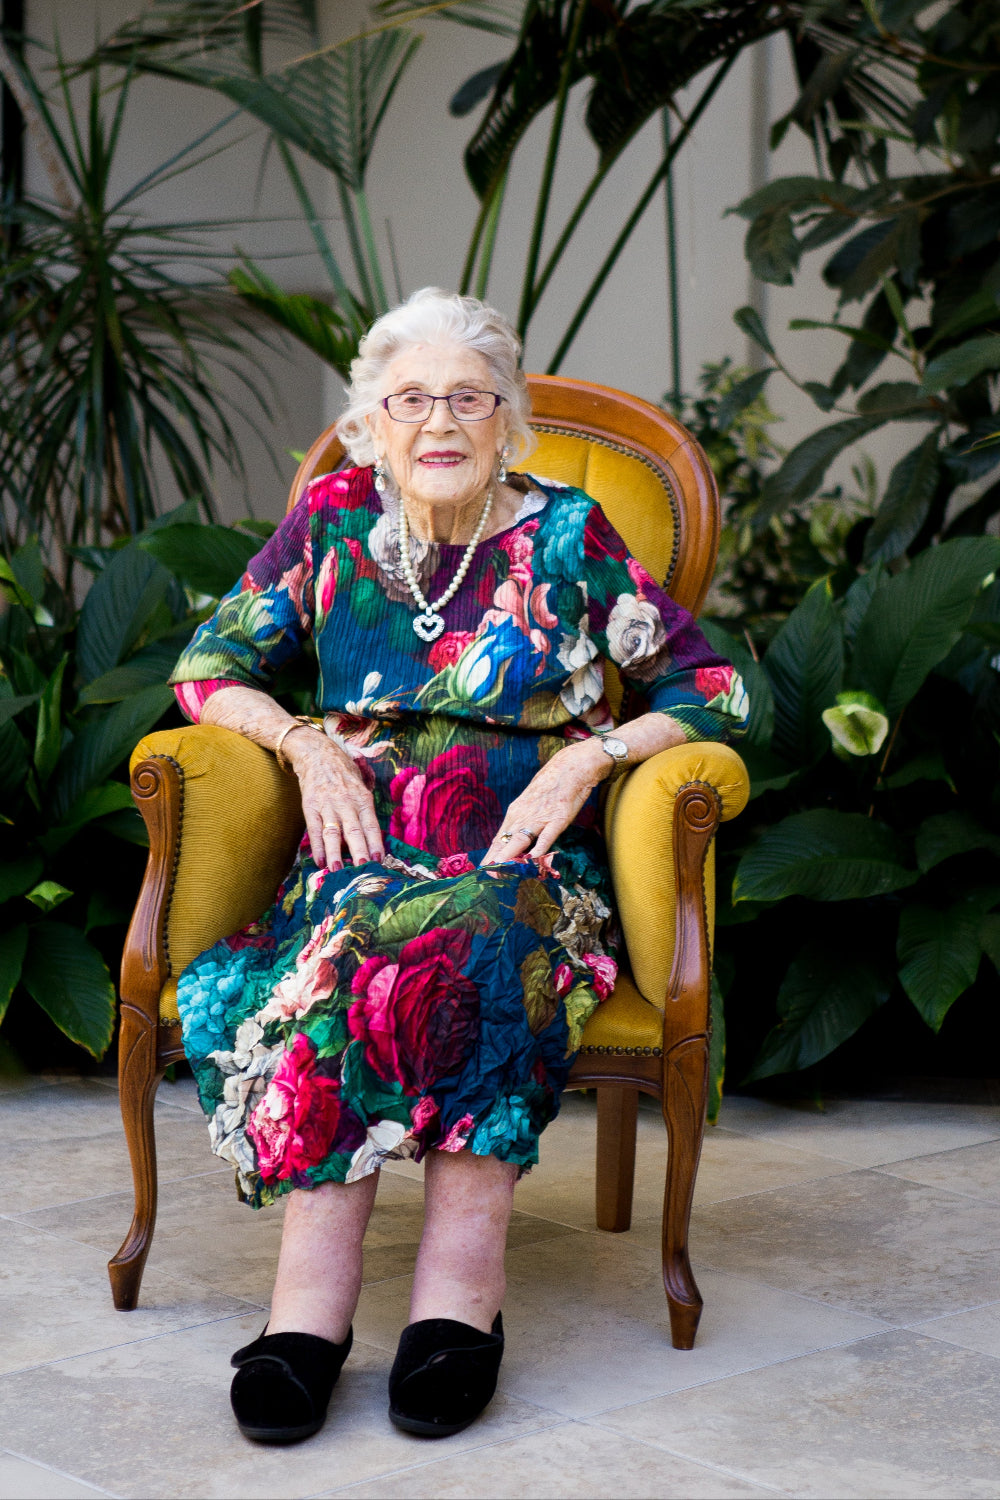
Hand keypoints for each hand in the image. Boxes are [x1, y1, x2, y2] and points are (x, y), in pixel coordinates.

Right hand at [284, 727, 384, 870]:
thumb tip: (373, 836)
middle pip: (354, 831)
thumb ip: (365, 809)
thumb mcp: (361, 786)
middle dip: (360, 851)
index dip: (376, 843)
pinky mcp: (310, 806)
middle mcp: (346, 802)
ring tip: (338, 870)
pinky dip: (317, 846)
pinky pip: (314, 829)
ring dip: (335, 853)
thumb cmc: (344, 773)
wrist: (317, 754)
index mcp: (363, 798)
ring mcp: (327, 805)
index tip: (380, 861)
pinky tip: (319, 860)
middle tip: (364, 869)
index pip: (371, 825)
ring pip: (333, 833)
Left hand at [480, 739, 609, 866]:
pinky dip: (540, 846)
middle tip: (487, 875)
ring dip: (510, 855)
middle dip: (496, 859)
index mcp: (515, 812)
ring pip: (521, 839)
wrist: (570, 767)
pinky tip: (533, 857)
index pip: (499, 838)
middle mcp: (523, 815)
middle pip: (505, 840)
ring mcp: (540, 817)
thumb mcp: (531, 802)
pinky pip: (548, 834)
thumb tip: (514, 837)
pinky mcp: (558, 817)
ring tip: (500, 869)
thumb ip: (523, 820)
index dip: (491, 854)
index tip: (482, 869)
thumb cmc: (550, 785)